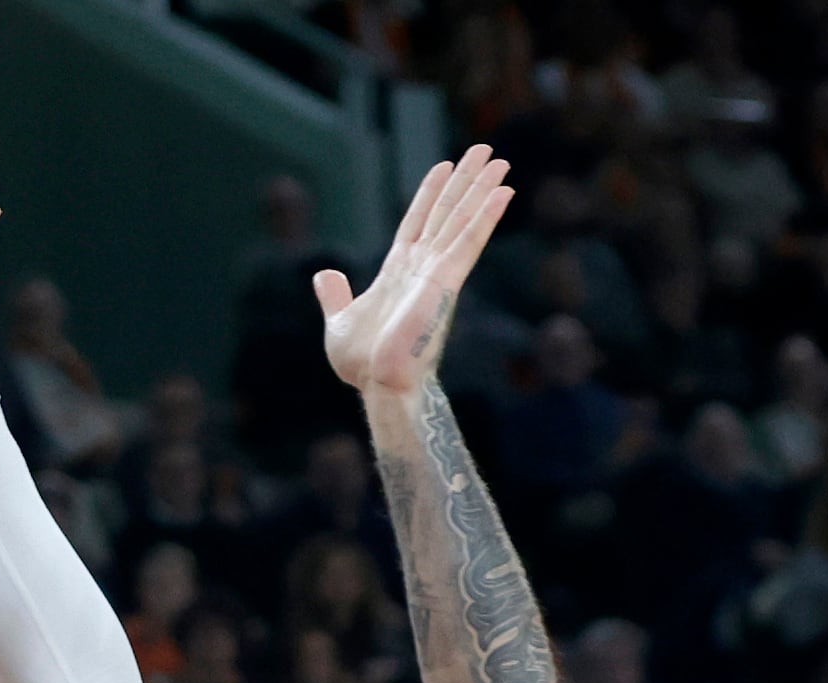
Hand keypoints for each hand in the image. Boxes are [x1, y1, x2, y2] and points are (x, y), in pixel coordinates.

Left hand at [313, 146, 512, 397]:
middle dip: (465, 181)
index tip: (445, 167)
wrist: (377, 384)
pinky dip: (487, 215)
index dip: (431, 193)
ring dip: (482, 188)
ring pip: (463, 219)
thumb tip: (324, 276)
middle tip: (486, 152)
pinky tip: (503, 192)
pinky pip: (469, 240)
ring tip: (502, 161)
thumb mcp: (339, 320)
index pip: (419, 221)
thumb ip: (336, 295)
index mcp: (399, 271)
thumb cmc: (362, 363)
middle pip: (447, 212)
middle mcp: (423, 267)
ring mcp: (437, 272)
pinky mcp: (446, 280)